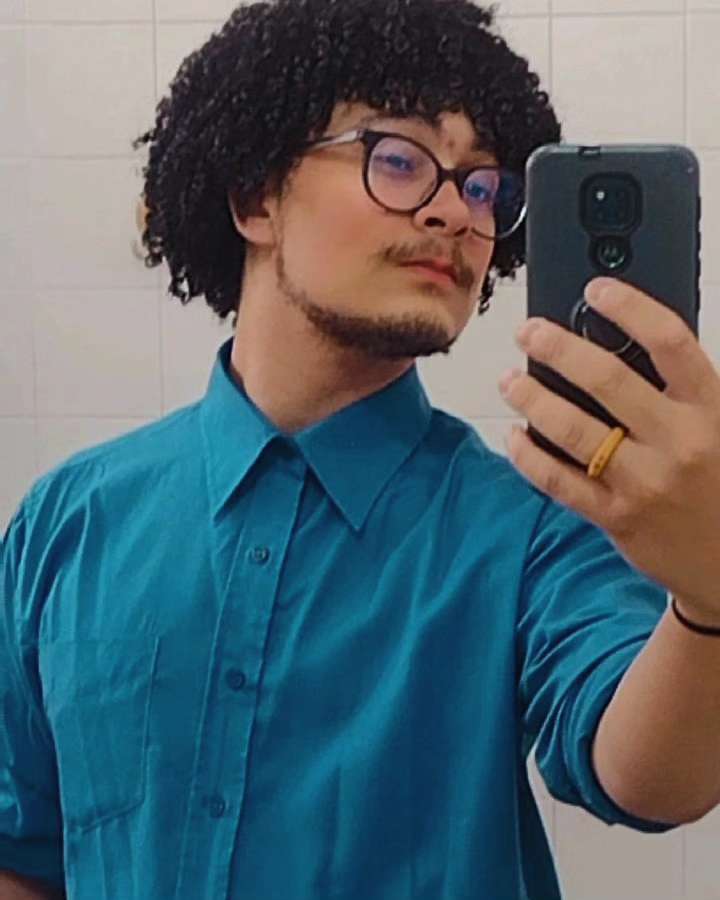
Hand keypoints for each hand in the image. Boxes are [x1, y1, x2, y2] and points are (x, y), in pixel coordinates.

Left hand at [499, 276, 719, 623]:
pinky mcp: (616, 518)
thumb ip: (683, 392)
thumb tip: (624, 343)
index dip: (631, 308)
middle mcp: (679, 442)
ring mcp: (645, 482)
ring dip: (532, 399)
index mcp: (711, 410)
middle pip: (607, 379)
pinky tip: (514, 437)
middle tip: (529, 333)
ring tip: (510, 381)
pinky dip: (529, 457)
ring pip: (573, 430)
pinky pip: (559, 482)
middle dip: (558, 348)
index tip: (597, 290)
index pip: (670, 343)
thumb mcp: (719, 427)